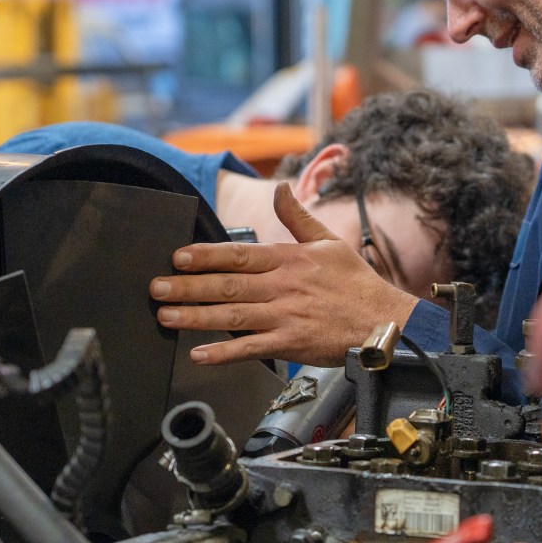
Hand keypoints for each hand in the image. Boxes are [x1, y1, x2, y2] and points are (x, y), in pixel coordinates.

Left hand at [150, 182, 420, 365]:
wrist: (385, 322)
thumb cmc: (356, 285)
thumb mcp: (328, 241)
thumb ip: (297, 217)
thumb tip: (280, 188)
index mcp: (290, 259)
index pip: (239, 254)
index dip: (206, 256)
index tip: (178, 256)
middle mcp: (283, 286)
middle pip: (228, 285)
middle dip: (188, 286)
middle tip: (156, 288)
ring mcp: (286, 316)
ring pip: (232, 315)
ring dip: (196, 316)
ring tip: (165, 316)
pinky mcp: (291, 344)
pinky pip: (251, 349)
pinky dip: (224, 353)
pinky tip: (199, 354)